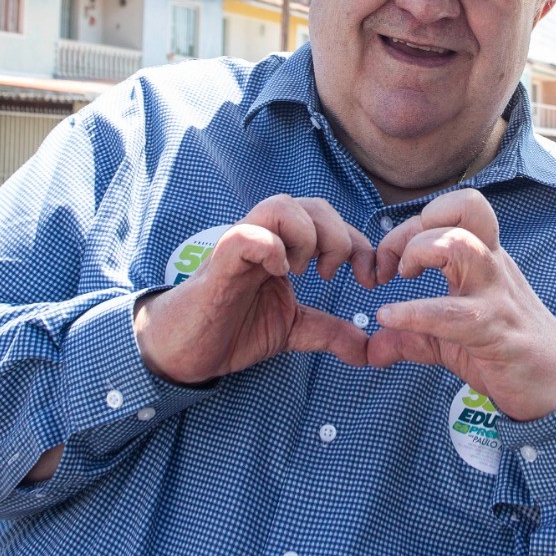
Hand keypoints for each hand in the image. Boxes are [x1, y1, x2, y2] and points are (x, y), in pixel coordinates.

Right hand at [134, 195, 376, 385]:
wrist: (183, 351)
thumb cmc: (232, 328)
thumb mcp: (294, 330)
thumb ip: (332, 333)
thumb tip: (370, 350)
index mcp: (285, 248)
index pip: (331, 221)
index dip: (360, 243)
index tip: (371, 279)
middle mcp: (265, 239)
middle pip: (312, 204)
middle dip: (339, 236)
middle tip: (335, 275)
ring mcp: (240, 247)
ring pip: (280, 206)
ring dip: (305, 236)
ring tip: (303, 272)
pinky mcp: (219, 264)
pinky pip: (245, 234)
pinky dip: (271, 247)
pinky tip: (280, 273)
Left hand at [367, 189, 555, 422]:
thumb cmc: (505, 349)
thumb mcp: (452, 338)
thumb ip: (413, 335)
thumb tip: (372, 348)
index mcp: (485, 258)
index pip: (450, 211)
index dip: (407, 229)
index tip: (386, 268)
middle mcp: (492, 265)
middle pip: (462, 208)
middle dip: (412, 230)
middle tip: (392, 270)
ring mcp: (497, 295)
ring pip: (460, 244)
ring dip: (419, 253)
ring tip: (399, 281)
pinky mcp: (496, 330)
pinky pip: (453, 313)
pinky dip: (414, 313)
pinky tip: (389, 318)